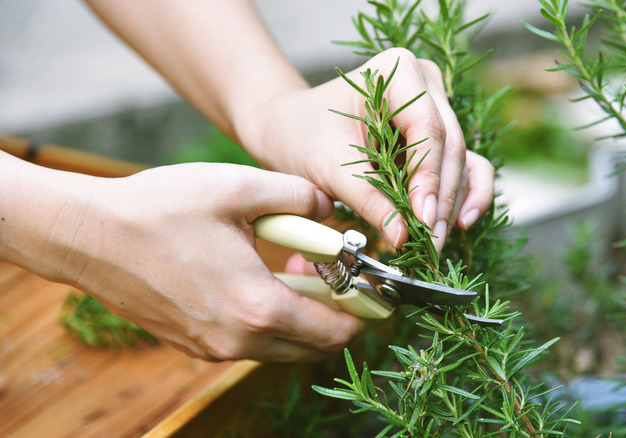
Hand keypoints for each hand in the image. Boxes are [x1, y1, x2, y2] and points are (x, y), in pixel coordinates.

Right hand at [11, 161, 361, 361]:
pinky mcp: (194, 344)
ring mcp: (214, 348)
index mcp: (258, 307)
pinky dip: (270, 319)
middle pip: (313, 345)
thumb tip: (329, 207)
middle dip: (335, 312)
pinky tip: (260, 278)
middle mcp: (239, 341)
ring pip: (283, 346)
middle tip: (334, 271)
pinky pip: (251, 342)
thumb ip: (299, 196)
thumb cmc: (159, 208)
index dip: (364, 310)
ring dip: (301, 315)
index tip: (374, 288)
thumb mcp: (239, 188)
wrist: (88, 237)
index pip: (335, 329)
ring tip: (296, 267)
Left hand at [238, 48, 494, 250]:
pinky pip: (466, 165)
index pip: (427, 129)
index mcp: (397, 72)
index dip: (429, 178)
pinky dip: (465, 195)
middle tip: (430, 243)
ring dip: (451, 205)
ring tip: (435, 243)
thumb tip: (403, 237)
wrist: (289, 129)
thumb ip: (369, 200)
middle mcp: (426, 84)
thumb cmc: (303, 137)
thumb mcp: (330, 168)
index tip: (423, 220)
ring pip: (461, 161)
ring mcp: (437, 108)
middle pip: (450, 147)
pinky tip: (460, 224)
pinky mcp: (439, 136)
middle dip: (441, 199)